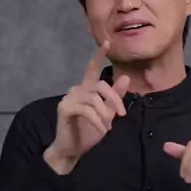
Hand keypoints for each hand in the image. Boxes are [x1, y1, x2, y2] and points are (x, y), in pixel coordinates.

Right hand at [47, 39, 130, 165]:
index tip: (107, 42)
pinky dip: (97, 121)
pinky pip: (86, 110)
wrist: (72, 149)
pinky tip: (103, 130)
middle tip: (122, 114)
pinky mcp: (65, 108)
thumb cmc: (89, 131)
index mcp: (86, 89)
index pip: (92, 68)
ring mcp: (69, 98)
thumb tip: (125, 76)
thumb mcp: (107, 114)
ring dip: (105, 114)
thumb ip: (115, 97)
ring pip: (94, 99)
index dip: (99, 55)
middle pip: (100, 85)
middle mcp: (77, 90)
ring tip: (108, 127)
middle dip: (114, 99)